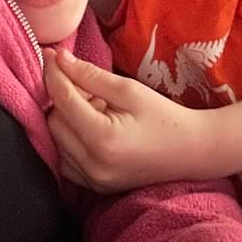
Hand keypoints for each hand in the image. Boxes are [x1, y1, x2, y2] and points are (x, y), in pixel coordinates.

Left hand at [44, 48, 209, 191]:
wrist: (192, 152)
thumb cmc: (164, 117)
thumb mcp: (128, 89)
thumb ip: (89, 74)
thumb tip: (59, 59)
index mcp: (103, 139)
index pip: (62, 100)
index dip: (53, 73)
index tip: (50, 54)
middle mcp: (93, 165)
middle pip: (54, 121)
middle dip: (64, 98)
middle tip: (90, 88)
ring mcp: (92, 180)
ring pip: (56, 140)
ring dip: (67, 119)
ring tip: (97, 109)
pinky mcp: (93, 186)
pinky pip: (65, 158)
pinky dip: (70, 139)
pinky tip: (93, 128)